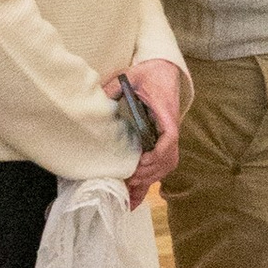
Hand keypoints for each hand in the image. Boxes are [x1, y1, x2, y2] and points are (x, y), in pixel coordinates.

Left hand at [104, 58, 184, 207]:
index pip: (170, 137)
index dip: (158, 153)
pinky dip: (151, 180)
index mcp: (166, 112)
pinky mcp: (163, 141)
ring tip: (131, 185)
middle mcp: (171, 127)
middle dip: (150, 172)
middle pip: (169, 158)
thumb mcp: (130, 76)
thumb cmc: (148, 74)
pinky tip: (136, 197)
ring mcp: (169, 136)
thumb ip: (113, 88)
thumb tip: (96, 102)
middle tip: (130, 178)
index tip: (142, 160)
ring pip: (168, 164)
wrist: (163, 70)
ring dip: (151, 177)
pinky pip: (162, 165)